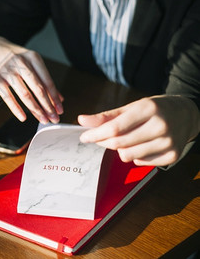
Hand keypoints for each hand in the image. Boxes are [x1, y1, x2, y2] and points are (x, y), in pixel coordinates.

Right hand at [0, 36, 63, 123]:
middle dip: (48, 106)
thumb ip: (44, 79)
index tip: (60, 110)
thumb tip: (59, 99)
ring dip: (35, 109)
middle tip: (54, 118)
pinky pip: (7, 97)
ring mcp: (7, 71)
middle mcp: (21, 63)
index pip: (47, 81)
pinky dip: (16, 109)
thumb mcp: (31, 61)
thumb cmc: (14, 57)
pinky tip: (23, 117)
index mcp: (33, 58)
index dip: (55, 98)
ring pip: (24, 94)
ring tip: (42, 119)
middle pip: (38, 89)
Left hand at [78, 95, 199, 166]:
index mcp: (148, 109)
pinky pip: (140, 162)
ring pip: (128, 156)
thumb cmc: (154, 109)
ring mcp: (168, 142)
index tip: (84, 137)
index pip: (114, 128)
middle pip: (119, 143)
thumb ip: (106, 116)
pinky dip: (135, 156)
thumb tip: (82, 120)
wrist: (187, 114)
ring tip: (127, 139)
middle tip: (100, 138)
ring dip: (119, 150)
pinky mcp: (172, 155)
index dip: (95, 134)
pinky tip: (142, 145)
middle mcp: (160, 126)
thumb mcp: (132, 107)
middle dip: (104, 142)